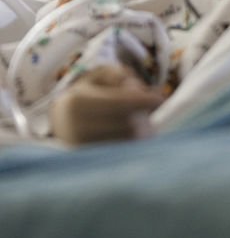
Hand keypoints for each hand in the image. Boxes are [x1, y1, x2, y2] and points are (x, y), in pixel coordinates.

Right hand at [49, 64, 163, 144]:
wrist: (61, 122)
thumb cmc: (88, 94)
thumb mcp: (100, 76)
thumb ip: (119, 76)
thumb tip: (140, 91)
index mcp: (77, 102)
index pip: (119, 103)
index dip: (144, 100)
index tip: (160, 98)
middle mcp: (76, 128)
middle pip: (127, 124)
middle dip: (144, 115)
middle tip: (149, 109)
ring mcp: (82, 148)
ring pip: (127, 140)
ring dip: (141, 129)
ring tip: (139, 120)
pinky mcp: (89, 161)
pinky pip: (122, 152)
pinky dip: (133, 141)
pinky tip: (133, 132)